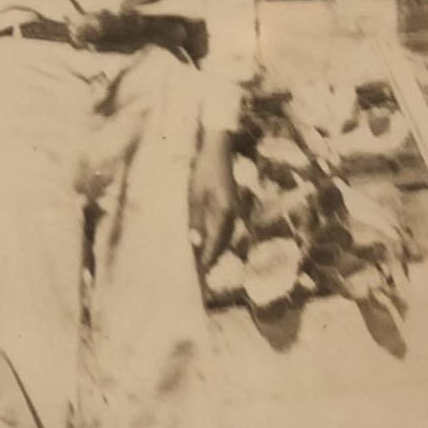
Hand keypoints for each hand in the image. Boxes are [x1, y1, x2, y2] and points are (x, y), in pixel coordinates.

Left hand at [188, 127, 236, 271]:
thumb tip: (195, 243)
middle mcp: (232, 215)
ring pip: (224, 238)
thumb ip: (195, 219)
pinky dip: (216, 239)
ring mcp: (233, 210)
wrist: (217, 150)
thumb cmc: (203, 170)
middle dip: (210, 260)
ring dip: (213, 251)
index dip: (206, 261)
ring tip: (202, 264)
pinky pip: (224, 229)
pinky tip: (207, 242)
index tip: (198, 277)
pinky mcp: (230, 206)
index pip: (214, 244)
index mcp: (224, 213)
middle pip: (221, 244)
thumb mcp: (194, 195)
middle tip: (198, 276)